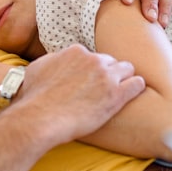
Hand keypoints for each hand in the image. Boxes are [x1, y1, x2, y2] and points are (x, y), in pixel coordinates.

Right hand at [16, 45, 145, 140]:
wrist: (40, 118)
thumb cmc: (34, 98)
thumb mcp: (37, 69)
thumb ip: (52, 61)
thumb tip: (55, 61)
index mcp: (76, 52)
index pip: (93, 56)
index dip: (92, 70)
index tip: (90, 81)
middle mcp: (93, 60)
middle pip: (111, 62)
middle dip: (108, 74)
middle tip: (104, 89)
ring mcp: (106, 76)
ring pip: (127, 69)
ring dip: (124, 79)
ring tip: (120, 92)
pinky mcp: (116, 95)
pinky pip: (137, 84)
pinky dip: (136, 89)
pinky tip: (131, 95)